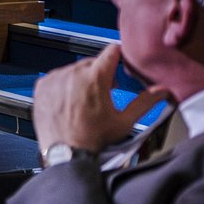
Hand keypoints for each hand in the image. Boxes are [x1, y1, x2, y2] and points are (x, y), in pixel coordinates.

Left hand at [31, 44, 169, 152]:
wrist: (65, 152)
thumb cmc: (93, 138)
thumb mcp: (124, 121)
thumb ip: (144, 102)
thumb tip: (160, 91)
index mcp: (95, 77)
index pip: (111, 51)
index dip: (119, 54)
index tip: (120, 58)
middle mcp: (73, 73)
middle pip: (92, 62)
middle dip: (101, 73)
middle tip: (106, 90)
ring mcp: (56, 78)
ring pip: (74, 70)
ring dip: (82, 79)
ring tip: (86, 100)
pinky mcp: (43, 85)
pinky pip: (57, 77)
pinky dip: (64, 85)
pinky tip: (70, 101)